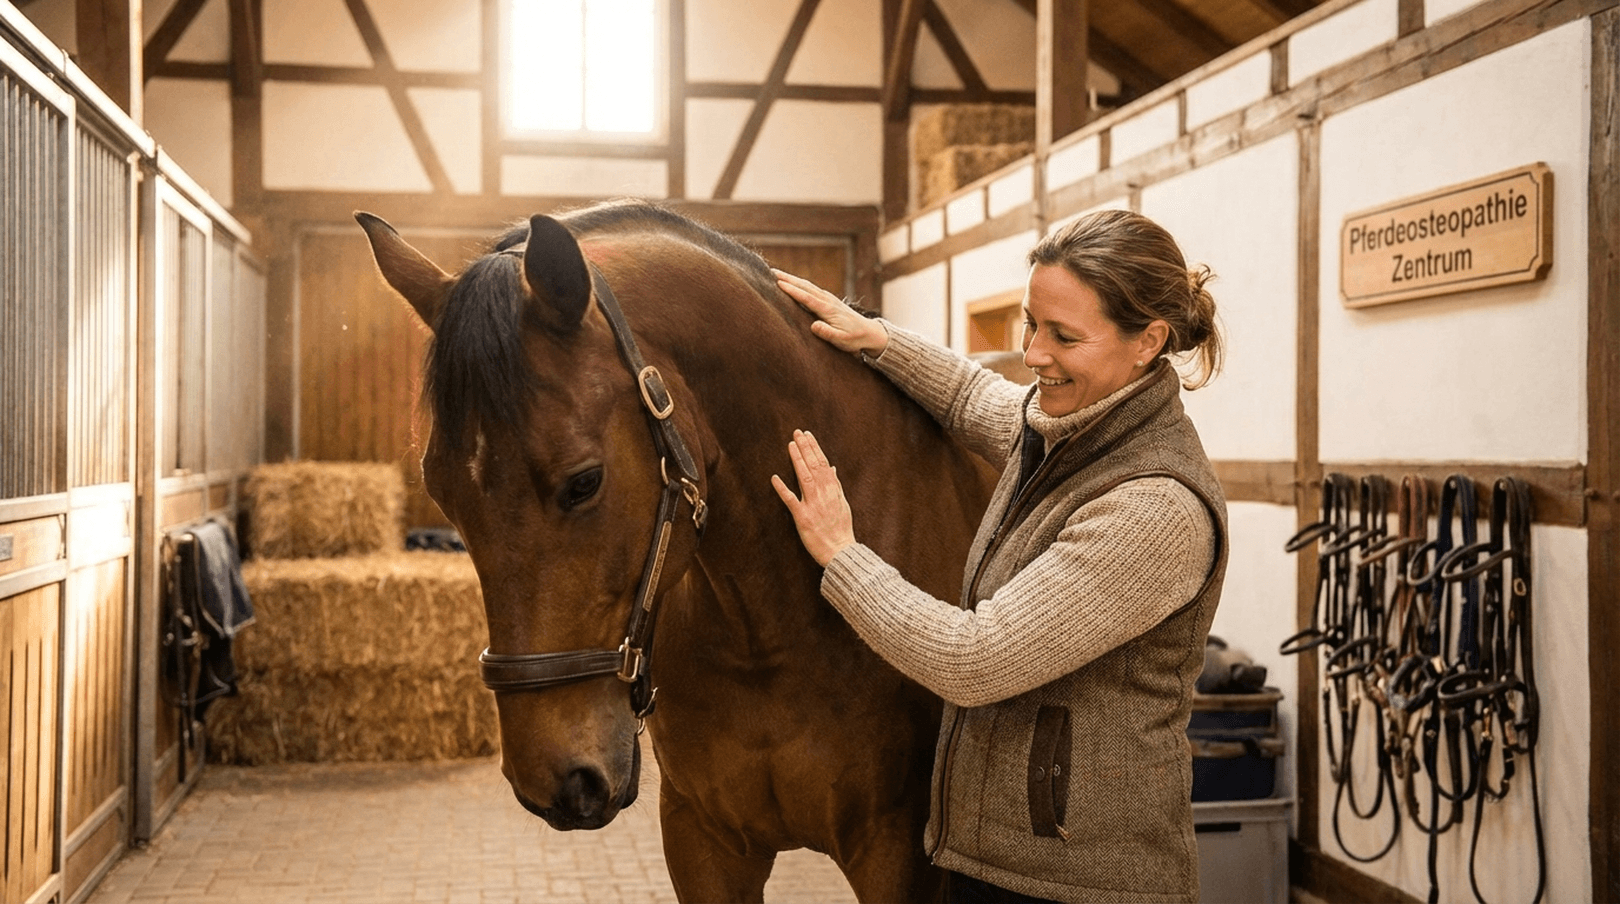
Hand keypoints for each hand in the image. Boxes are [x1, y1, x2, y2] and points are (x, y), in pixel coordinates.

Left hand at [770, 430, 855, 566]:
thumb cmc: (841, 529)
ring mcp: (813, 505)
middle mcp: (824, 495)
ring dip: (797, 460)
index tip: (807, 435)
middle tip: (797, 433)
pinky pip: (790, 501)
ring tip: (791, 445)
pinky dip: (782, 489)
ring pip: (804, 478)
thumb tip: (832, 468)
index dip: (814, 448)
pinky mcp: (802, 518)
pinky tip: (774, 477)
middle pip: (814, 466)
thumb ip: (836, 485)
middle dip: (805, 448)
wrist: (840, 551)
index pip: (823, 463)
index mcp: (833, 490)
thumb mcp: (843, 504)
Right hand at [773, 269, 889, 356]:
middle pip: (804, 286)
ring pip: (807, 285)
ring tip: (775, 273)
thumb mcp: (842, 340)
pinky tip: (791, 281)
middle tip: (769, 272)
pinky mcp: (828, 299)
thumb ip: (828, 333)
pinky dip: (799, 283)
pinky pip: (810, 288)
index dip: (792, 290)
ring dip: (791, 278)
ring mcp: (828, 298)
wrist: (868, 332)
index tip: (778, 283)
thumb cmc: (854, 338)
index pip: (807, 298)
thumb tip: (813, 326)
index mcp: (828, 310)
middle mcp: (827, 300)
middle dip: (787, 279)